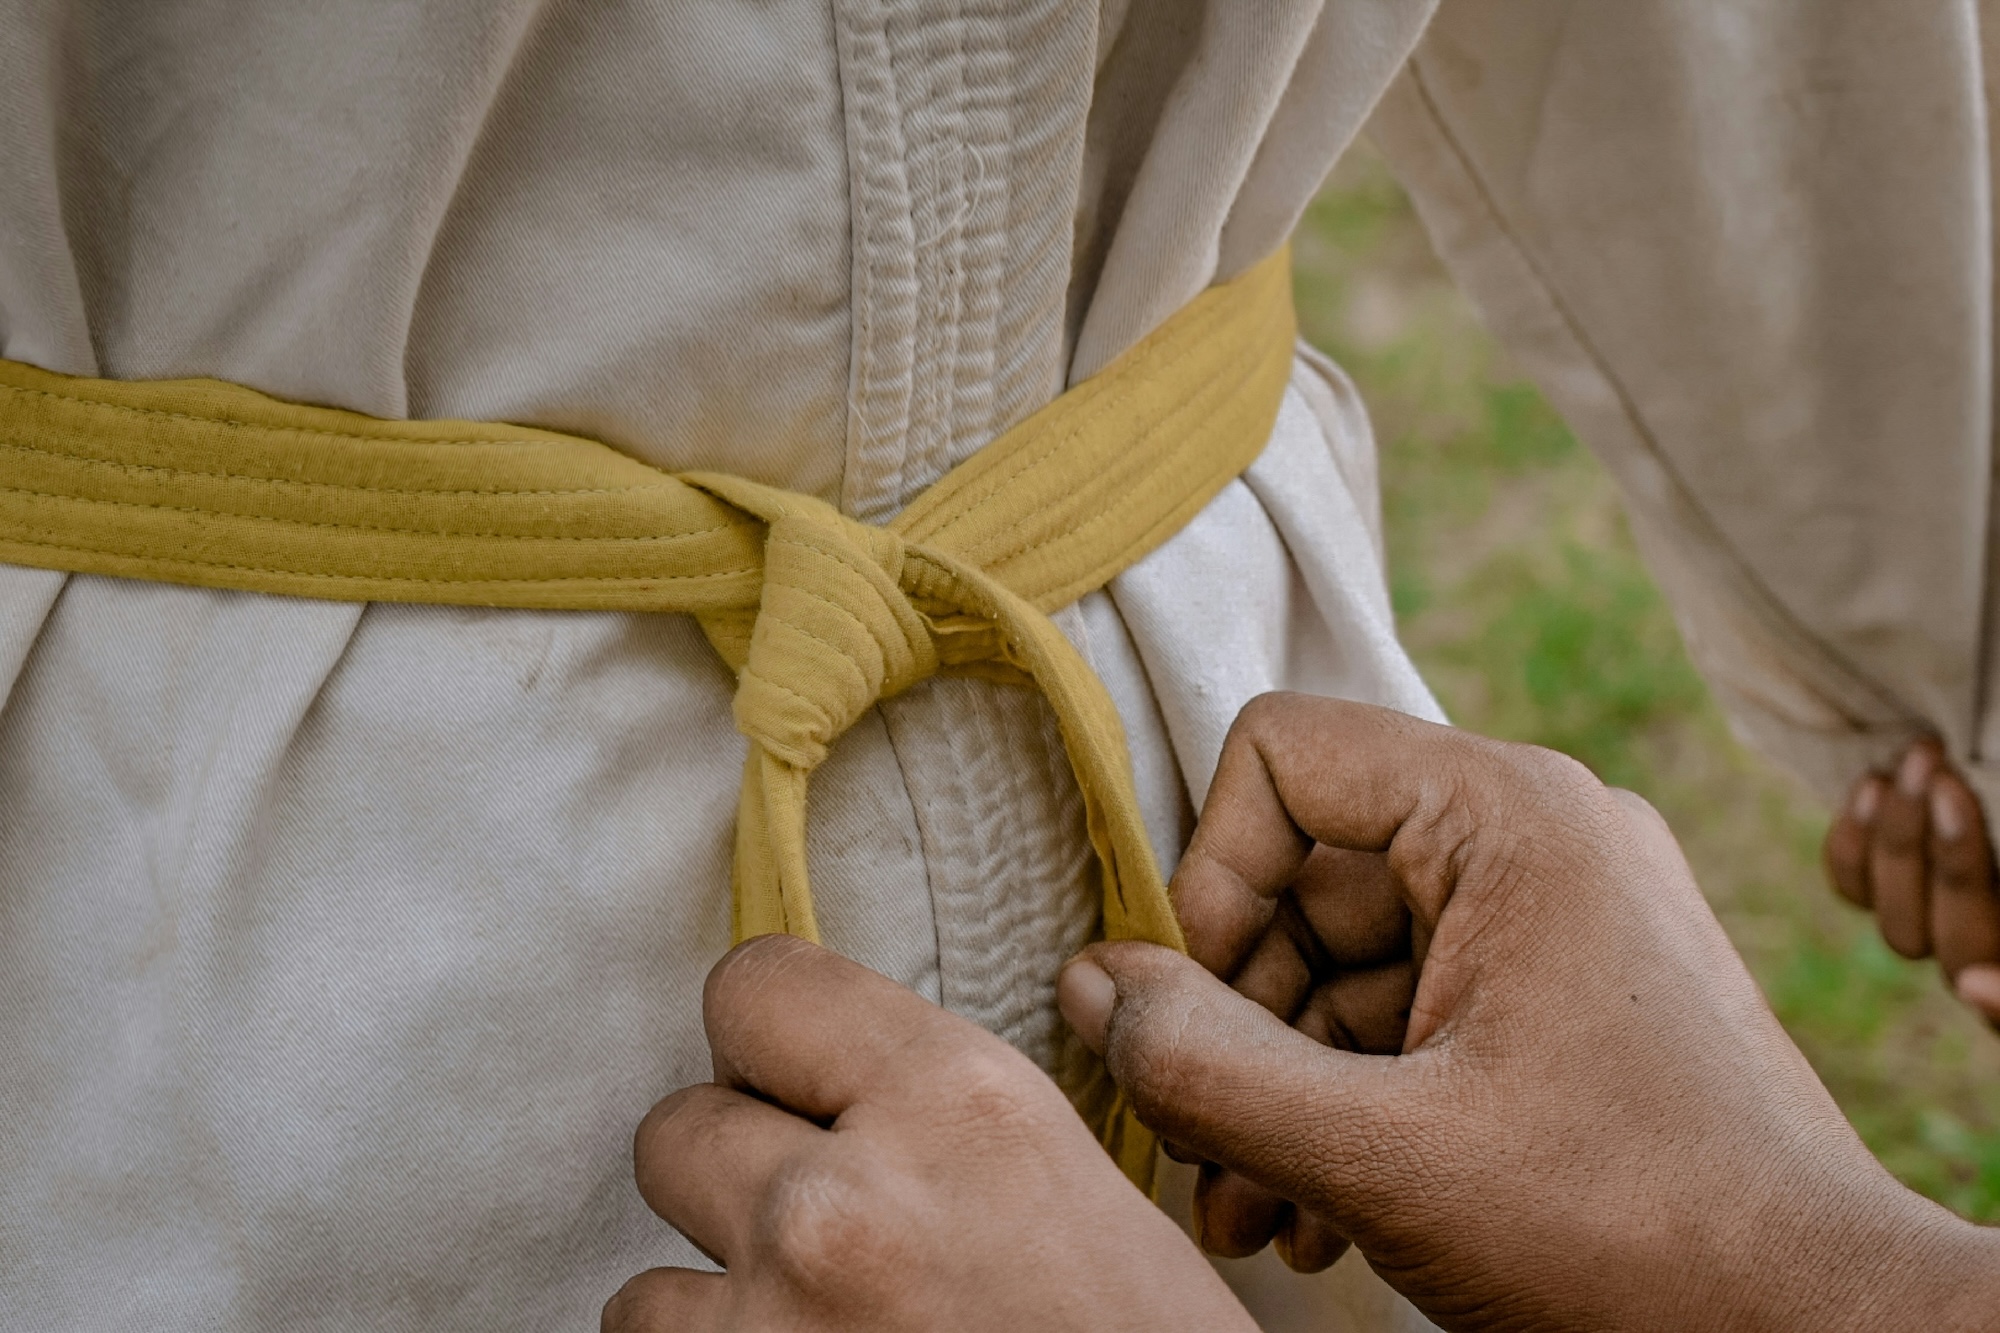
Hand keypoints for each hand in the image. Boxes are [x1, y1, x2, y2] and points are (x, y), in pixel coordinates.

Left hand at [603, 934, 1254, 1332]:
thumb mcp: (1066, 1182)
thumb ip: (936, 1110)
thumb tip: (823, 1081)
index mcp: (959, 1104)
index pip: (755, 987)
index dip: (768, 1044)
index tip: (792, 1085)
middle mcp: (845, 1205)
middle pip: (675, 1129)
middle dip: (734, 1179)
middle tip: (818, 1230)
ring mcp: (775, 1330)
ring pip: (640, 1289)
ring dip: (714, 1313)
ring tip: (814, 1331)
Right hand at [1060, 694, 1999, 1331]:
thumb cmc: (1634, 1235)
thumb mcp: (1383, 1153)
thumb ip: (1206, 1065)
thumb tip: (1084, 987)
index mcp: (1508, 815)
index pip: (1282, 755)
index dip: (1210, 879)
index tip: (1196, 1014)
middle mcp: (1535, 836)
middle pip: (1306, 872)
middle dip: (1235, 1021)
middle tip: (1200, 1151)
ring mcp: (1554, 916)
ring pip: (1346, 958)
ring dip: (1278, 1083)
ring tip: (1253, 1213)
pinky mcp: (1561, 994)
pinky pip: (1410, 1010)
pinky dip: (1349, 1099)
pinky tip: (1317, 1216)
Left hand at [1825, 738, 1999, 1024]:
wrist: (1961, 778)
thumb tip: (1975, 956)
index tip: (1974, 985)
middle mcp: (1988, 957)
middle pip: (1963, 953)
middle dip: (1954, 867)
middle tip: (1947, 785)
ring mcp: (1937, 931)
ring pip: (1902, 929)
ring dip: (1900, 839)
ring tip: (1916, 761)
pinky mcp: (1888, 894)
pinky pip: (1855, 892)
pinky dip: (1855, 843)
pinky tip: (1872, 784)